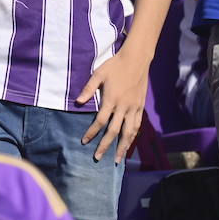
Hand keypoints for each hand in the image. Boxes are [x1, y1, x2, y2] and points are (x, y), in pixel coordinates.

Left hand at [77, 48, 149, 162]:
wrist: (136, 60)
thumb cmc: (115, 66)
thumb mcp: (98, 74)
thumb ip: (88, 89)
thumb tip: (77, 102)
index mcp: (111, 99)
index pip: (100, 121)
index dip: (92, 132)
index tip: (84, 142)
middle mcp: (123, 106)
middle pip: (114, 131)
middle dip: (105, 146)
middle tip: (98, 158)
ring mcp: (134, 108)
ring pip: (128, 132)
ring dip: (122, 147)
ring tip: (118, 159)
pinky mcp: (141, 107)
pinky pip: (137, 125)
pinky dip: (132, 136)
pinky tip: (129, 144)